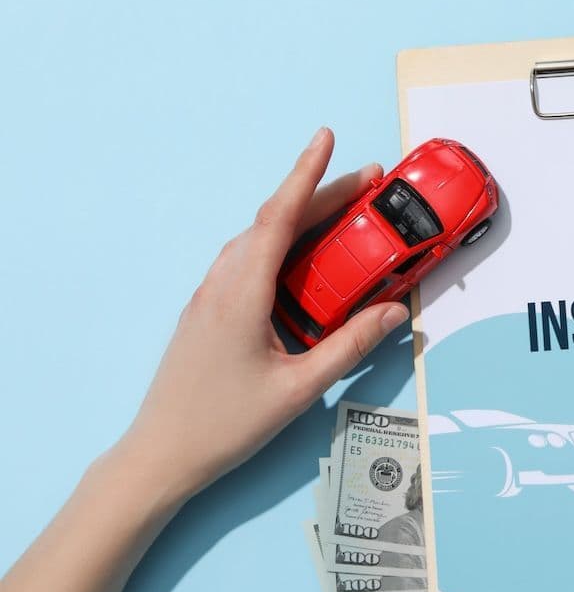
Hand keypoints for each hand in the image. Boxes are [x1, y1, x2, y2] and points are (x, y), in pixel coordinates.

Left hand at [118, 128, 408, 509]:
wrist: (162, 452)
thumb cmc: (224, 424)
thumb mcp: (300, 388)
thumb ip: (349, 346)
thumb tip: (393, 313)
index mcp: (241, 294)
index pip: (279, 217)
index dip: (306, 173)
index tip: (326, 138)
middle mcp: (221, 284)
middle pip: (275, 223)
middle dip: (321, 195)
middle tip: (367, 183)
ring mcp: (210, 297)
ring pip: (260, 241)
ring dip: (302, 222)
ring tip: (345, 219)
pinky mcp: (209, 313)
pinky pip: (250, 264)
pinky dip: (284, 249)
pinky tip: (306, 265)